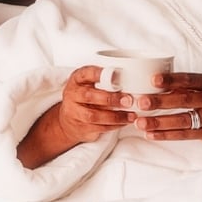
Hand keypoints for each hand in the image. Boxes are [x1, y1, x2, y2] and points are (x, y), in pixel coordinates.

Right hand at [17, 67, 135, 167]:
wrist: (69, 119)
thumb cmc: (85, 97)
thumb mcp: (90, 84)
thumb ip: (105, 81)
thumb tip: (132, 83)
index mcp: (77, 80)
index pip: (85, 74)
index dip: (99, 74)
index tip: (114, 75)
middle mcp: (73, 94)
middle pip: (89, 96)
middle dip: (110, 98)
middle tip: (128, 100)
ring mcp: (74, 111)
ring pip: (93, 115)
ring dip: (115, 116)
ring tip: (130, 115)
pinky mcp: (81, 126)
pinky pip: (98, 127)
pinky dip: (114, 126)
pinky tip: (124, 122)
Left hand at [132, 72, 201, 153]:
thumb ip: (194, 87)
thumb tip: (162, 85)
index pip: (190, 80)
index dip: (171, 80)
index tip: (153, 79)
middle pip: (183, 100)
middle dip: (159, 101)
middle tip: (140, 101)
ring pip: (182, 120)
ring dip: (159, 121)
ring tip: (139, 121)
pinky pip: (186, 135)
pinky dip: (167, 135)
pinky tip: (151, 134)